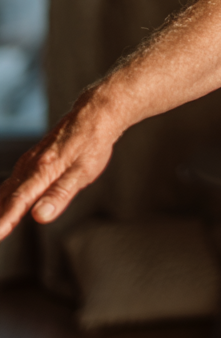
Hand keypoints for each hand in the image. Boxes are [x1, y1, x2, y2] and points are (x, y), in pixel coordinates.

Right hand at [0, 93, 118, 239]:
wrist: (94, 115)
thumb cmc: (92, 144)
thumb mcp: (83, 171)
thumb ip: (60, 194)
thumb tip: (40, 216)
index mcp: (42, 171)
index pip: (18, 202)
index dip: (4, 222)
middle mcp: (29, 167)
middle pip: (6, 198)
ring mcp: (28, 162)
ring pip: (6, 189)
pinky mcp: (31, 160)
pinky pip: (12, 181)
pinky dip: (3, 196)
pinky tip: (2, 205)